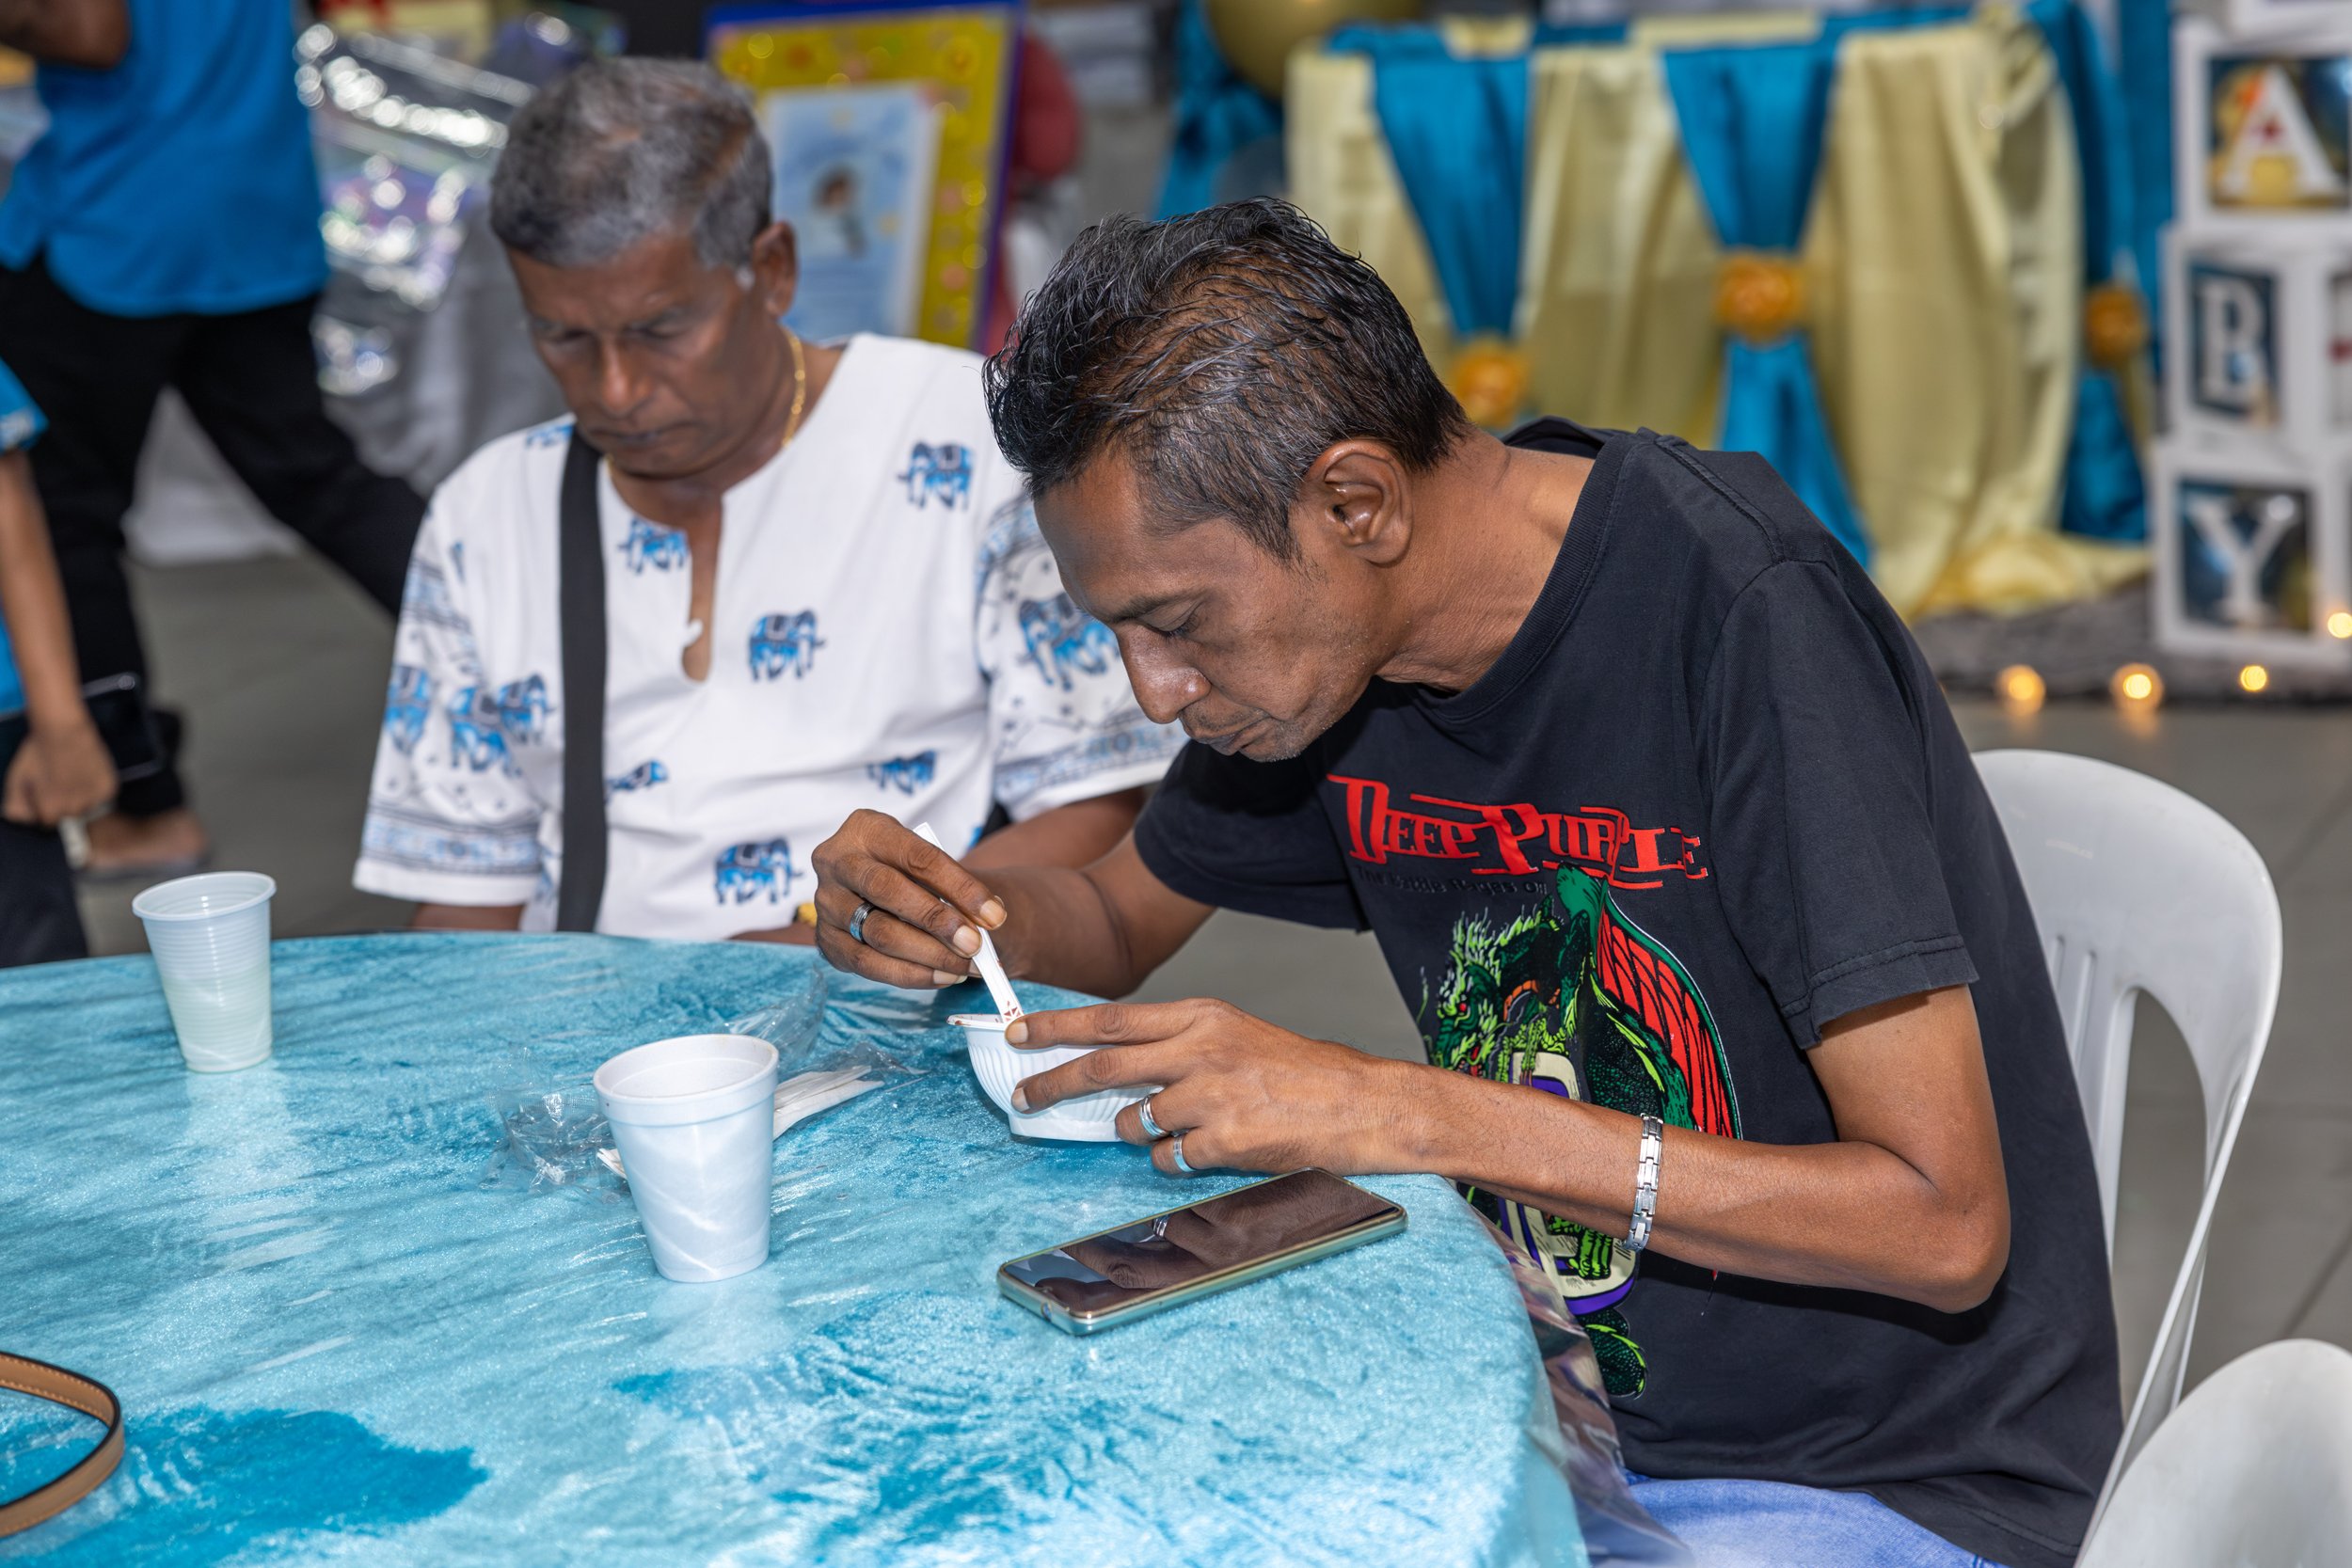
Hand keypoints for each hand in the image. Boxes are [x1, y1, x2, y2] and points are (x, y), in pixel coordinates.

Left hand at [3, 717, 115, 826]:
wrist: (63, 729)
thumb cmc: (37, 753)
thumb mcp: (16, 781)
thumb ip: (17, 807)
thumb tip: (28, 820)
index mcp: (50, 810)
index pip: (49, 821)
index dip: (44, 804)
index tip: (44, 789)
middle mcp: (74, 809)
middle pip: (70, 815)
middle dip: (65, 801)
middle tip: (60, 780)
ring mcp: (93, 799)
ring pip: (88, 807)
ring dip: (82, 796)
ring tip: (73, 775)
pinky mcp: (108, 788)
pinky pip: (102, 796)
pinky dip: (96, 787)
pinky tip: (86, 772)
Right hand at [808, 809, 1006, 988]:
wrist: (888, 890)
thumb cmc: (916, 874)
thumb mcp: (932, 866)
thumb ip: (954, 888)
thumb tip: (987, 921)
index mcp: (867, 828)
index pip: (917, 856)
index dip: (960, 886)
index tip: (994, 915)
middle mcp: (837, 861)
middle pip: (888, 891)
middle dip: (937, 921)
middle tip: (975, 944)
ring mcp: (826, 902)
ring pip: (878, 933)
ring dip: (928, 955)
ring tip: (964, 966)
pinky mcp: (826, 939)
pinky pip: (868, 964)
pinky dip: (910, 974)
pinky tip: (941, 977)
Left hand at [1007, 998, 1423, 1177]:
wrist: (1363, 1103)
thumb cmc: (1301, 1073)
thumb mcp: (1237, 1036)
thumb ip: (1178, 1045)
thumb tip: (1114, 1064)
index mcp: (1202, 1016)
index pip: (1110, 1019)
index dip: (1057, 1027)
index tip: (1017, 1033)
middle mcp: (1201, 1048)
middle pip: (1102, 1066)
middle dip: (1052, 1083)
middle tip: (1022, 1098)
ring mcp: (1212, 1095)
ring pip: (1136, 1121)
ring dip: (1138, 1133)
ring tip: (1177, 1130)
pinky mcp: (1225, 1140)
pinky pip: (1170, 1160)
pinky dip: (1176, 1162)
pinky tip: (1210, 1152)